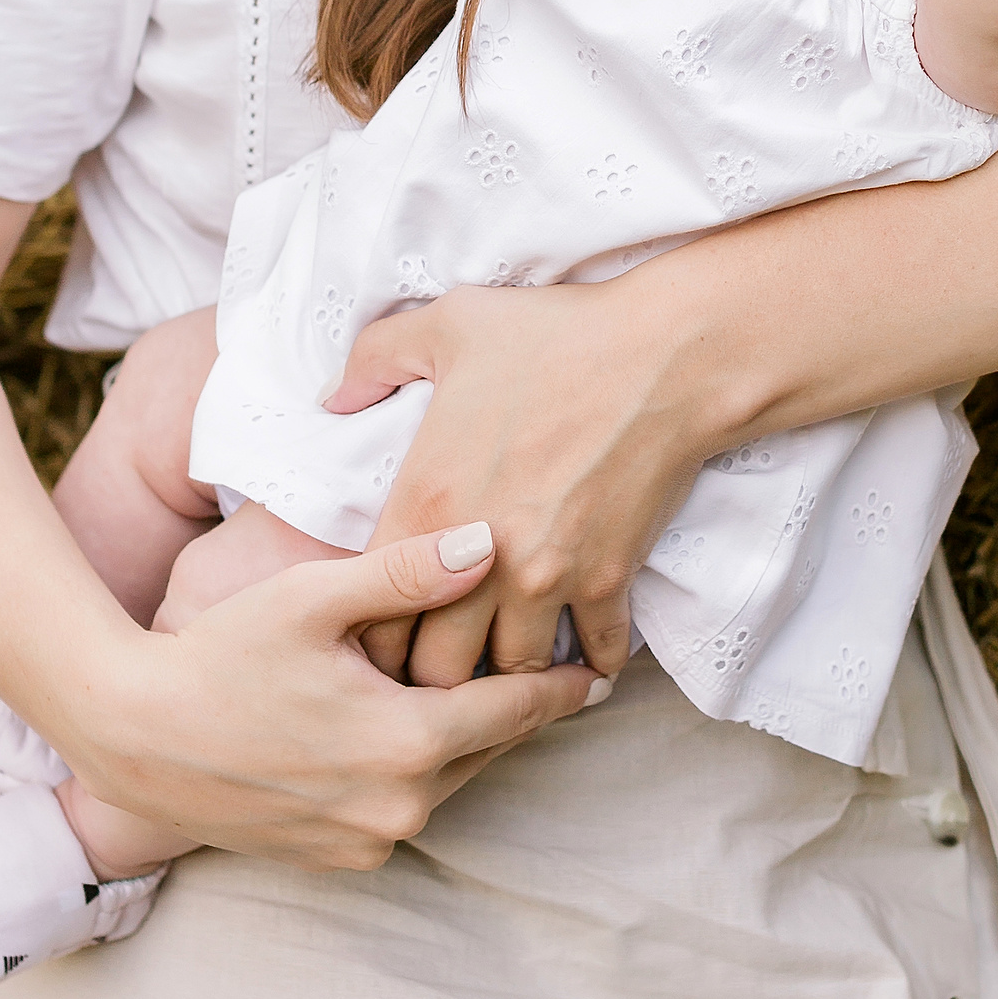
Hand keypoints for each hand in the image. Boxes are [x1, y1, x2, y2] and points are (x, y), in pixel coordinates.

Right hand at [71, 525, 605, 868]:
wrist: (131, 735)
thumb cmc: (221, 654)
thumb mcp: (314, 598)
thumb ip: (408, 572)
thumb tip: (490, 544)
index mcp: (408, 744)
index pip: (517, 710)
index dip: (562, 684)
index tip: (601, 667)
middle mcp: (399, 807)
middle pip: (489, 747)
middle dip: (519, 705)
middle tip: (555, 666)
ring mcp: (365, 841)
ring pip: (450, 779)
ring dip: (466, 737)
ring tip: (489, 688)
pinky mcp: (336, 858)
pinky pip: (405, 806)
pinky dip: (420, 769)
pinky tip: (412, 726)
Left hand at [322, 278, 717, 685]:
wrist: (664, 355)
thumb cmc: (557, 334)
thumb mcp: (447, 322)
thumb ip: (374, 357)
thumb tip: (333, 397)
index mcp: (426, 505)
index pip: (372, 615)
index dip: (371, 637)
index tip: (388, 631)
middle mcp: (477, 560)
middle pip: (434, 668)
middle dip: (432, 676)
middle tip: (441, 665)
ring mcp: (546, 577)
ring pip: (509, 675)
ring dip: (508, 676)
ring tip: (506, 667)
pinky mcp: (607, 580)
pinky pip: (592, 655)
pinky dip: (589, 664)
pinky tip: (584, 659)